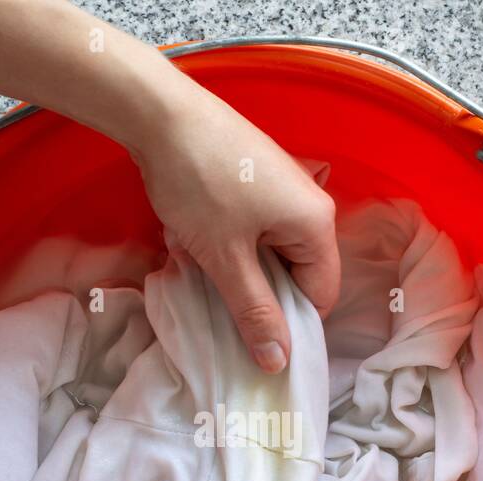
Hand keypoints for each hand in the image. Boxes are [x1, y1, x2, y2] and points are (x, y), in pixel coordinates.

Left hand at [132, 86, 339, 373]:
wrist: (161, 114)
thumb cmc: (199, 185)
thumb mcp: (225, 259)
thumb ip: (254, 312)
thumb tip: (279, 363)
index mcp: (316, 224)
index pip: (320, 295)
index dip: (289, 324)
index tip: (252, 339)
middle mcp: (311, 204)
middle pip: (299, 274)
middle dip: (262, 295)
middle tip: (221, 305)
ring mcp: (285, 187)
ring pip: (274, 252)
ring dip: (242, 270)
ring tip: (206, 270)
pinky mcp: (259, 178)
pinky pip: (257, 229)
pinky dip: (234, 245)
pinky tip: (202, 242)